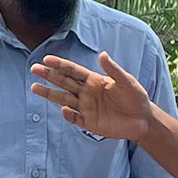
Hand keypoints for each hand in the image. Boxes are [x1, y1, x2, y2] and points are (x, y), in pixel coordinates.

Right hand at [31, 53, 156, 140]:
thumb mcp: (126, 81)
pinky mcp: (89, 123)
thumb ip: (113, 69)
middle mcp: (86, 93)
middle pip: (64, 83)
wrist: (143, 119)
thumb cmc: (135, 97)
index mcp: (93, 80)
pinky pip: (75, 119)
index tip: (47, 59)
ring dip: (49, 94)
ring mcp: (86, 108)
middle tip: (34, 68)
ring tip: (34, 87)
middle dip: (49, 76)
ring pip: (63, 99)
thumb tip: (102, 54)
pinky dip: (68, 115)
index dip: (60, 65)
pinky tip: (63, 109)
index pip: (73, 71)